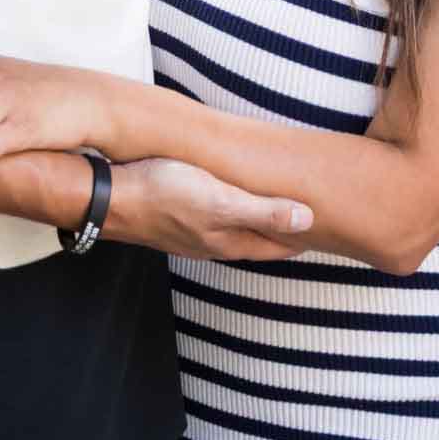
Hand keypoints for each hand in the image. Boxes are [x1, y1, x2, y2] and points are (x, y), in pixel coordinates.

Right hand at [108, 157, 313, 261]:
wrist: (113, 199)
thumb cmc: (166, 193)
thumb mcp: (221, 200)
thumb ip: (264, 211)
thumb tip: (308, 221)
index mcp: (230, 241)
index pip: (277, 245)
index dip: (301, 237)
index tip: (325, 228)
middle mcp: (214, 243)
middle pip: (258, 240)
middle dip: (282, 231)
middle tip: (306, 215)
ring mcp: (193, 234)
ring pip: (235, 231)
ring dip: (256, 221)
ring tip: (274, 205)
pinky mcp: (176, 219)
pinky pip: (214, 219)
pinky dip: (231, 211)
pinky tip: (227, 197)